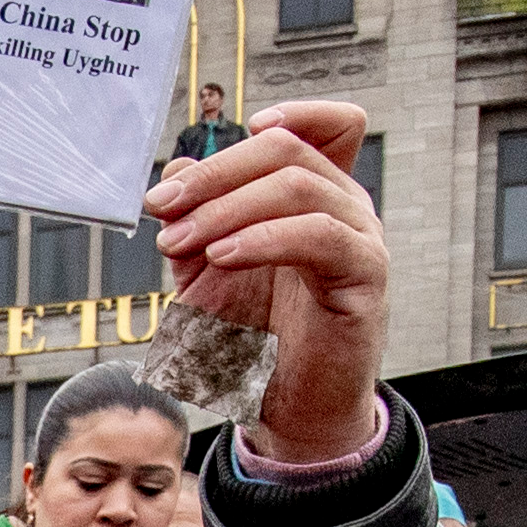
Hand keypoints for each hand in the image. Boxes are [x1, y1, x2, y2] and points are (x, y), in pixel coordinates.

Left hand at [147, 100, 386, 469]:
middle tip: (161, 205)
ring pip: (300, 185)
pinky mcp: (364, 278)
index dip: (295, 113)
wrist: (288, 413)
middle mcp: (346, 210)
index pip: (331, 127)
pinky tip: (221, 258)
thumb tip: (177, 168)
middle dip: (215, 172)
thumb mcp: (207, 275)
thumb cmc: (254, 345)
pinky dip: (263, 237)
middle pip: (290, 149)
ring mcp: (361, 240)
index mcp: (316, 200)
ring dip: (225, 207)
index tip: (243, 125)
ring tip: (178, 242)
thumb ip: (195, 222)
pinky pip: (322, 235)